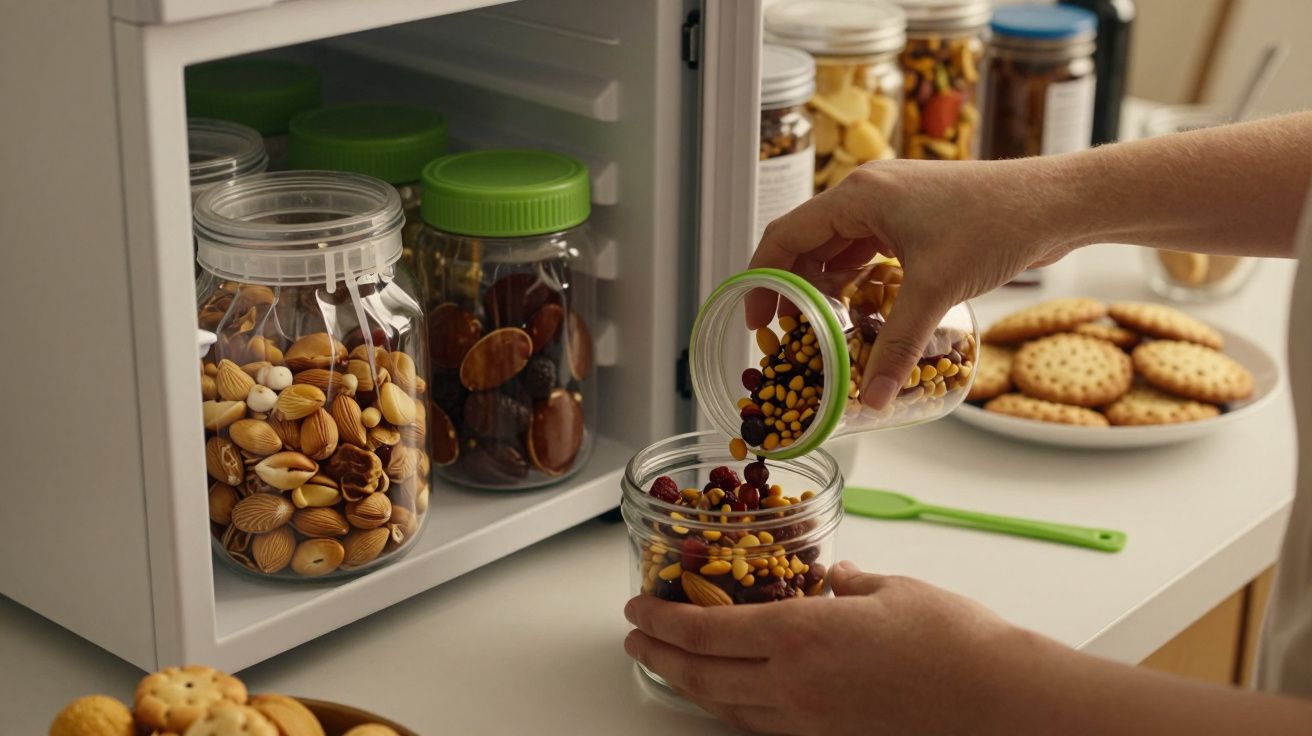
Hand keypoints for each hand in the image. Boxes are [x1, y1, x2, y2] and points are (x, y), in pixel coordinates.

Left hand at [623, 560, 1036, 735]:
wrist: (1001, 704)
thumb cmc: (955, 643)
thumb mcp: (892, 590)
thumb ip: (848, 583)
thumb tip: (830, 577)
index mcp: (801, 637)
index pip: (706, 632)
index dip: (662, 622)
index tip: (638, 610)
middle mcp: (795, 687)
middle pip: (702, 677)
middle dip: (659, 657)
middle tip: (637, 640)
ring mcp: (811, 723)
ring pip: (728, 708)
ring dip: (690, 686)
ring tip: (671, 667)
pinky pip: (764, 726)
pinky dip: (734, 708)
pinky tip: (733, 697)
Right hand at [748, 159, 1079, 408]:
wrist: (1056, 202)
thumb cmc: (996, 224)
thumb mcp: (936, 290)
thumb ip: (897, 347)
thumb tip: (873, 400)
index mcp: (859, 196)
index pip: (786, 235)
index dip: (762, 279)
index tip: (756, 320)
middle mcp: (869, 193)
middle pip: (808, 242)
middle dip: (792, 289)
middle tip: (785, 333)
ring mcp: (894, 203)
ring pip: (840, 248)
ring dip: (826, 286)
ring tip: (818, 329)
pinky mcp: (918, 217)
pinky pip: (869, 249)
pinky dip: (857, 280)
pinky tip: (862, 311)